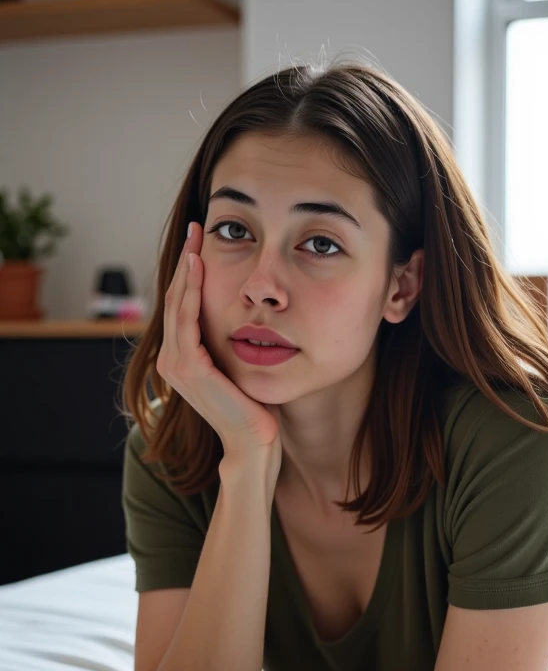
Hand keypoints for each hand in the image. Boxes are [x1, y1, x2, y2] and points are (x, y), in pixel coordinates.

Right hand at [156, 222, 282, 474]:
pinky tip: (199, 266)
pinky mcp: (188, 367)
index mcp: (181, 360)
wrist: (254, 442)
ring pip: (178, 304)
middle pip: (175, 299)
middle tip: (196, 228)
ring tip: (196, 239)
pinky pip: (186, 319)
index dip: (189, 274)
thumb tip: (248, 316)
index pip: (181, 307)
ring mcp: (175, 364)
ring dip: (186, 269)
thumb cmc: (254, 408)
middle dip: (185, 261)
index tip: (201, 243)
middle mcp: (171, 361)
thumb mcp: (239, 365)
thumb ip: (232, 343)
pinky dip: (191, 290)